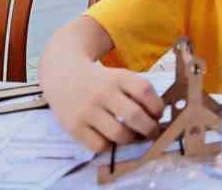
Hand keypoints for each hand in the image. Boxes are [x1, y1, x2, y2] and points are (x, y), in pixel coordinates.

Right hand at [47, 62, 163, 152]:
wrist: (63, 75)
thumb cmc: (100, 80)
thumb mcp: (119, 76)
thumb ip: (137, 91)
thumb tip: (158, 117)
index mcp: (119, 77)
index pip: (145, 91)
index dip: (157, 106)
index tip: (158, 114)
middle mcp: (103, 93)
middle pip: (135, 115)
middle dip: (150, 128)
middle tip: (152, 132)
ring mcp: (88, 111)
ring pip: (119, 134)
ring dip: (131, 139)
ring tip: (133, 136)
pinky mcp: (74, 127)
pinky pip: (99, 146)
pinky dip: (109, 146)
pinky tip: (110, 138)